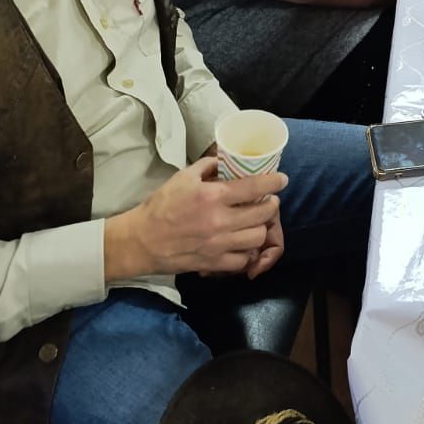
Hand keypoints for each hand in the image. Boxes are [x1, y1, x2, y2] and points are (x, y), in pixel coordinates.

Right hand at [106, 158, 284, 279]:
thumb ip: (208, 166)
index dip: (274, 182)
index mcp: (212, 196)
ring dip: (261, 227)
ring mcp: (218, 245)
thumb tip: (226, 159)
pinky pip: (243, 259)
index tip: (282, 180)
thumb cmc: (161, 205)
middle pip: (263, 213)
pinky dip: (247, 250)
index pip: (254, 187)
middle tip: (268, 200)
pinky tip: (243, 242)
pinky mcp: (214, 263)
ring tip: (256, 220)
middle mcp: (220, 221)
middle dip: (271, 204)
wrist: (142, 241)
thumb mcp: (183, 177)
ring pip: (257, 237)